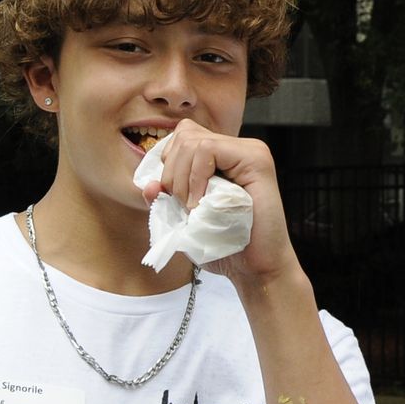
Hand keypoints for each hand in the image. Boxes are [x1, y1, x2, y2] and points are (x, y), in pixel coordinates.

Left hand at [141, 120, 297, 282]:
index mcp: (223, 158)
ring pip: (192, 141)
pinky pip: (208, 149)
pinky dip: (195, 178)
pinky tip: (201, 204)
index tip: (173, 198)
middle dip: (171, 173)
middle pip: (184, 135)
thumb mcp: (183, 221)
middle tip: (184, 207)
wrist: (255, 269)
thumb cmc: (225, 246)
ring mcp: (250, 151)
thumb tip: (148, 185)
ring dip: (182, 179)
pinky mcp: (256, 159)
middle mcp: (238, 149)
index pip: (182, 137)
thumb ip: (165, 200)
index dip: (168, 165)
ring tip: (194, 208)